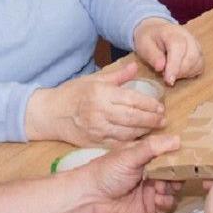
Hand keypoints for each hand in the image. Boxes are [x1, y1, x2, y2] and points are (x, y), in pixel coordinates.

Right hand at [25, 61, 164, 146]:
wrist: (50, 113)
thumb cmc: (71, 93)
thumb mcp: (93, 80)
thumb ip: (117, 76)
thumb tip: (134, 67)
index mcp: (101, 94)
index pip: (131, 99)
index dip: (149, 104)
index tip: (160, 106)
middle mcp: (100, 112)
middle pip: (132, 117)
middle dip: (151, 119)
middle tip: (162, 119)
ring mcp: (97, 129)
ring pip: (127, 133)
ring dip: (144, 132)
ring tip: (155, 129)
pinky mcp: (94, 142)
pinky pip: (117, 145)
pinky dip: (131, 144)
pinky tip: (141, 143)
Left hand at [76, 133, 181, 212]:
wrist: (88, 199)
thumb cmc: (105, 173)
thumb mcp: (129, 156)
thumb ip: (153, 148)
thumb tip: (177, 139)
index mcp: (146, 157)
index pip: (169, 153)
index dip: (180, 155)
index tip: (191, 156)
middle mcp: (151, 173)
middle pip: (175, 172)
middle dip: (179, 173)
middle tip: (178, 174)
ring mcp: (151, 191)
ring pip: (173, 189)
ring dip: (173, 188)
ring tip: (163, 187)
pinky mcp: (149, 208)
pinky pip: (167, 205)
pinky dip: (167, 202)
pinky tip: (158, 199)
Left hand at [132, 17, 203, 85]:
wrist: (156, 31)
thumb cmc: (149, 39)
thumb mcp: (143, 44)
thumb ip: (152, 55)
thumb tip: (161, 68)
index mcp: (172, 33)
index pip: (178, 48)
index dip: (174, 66)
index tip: (169, 81)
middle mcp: (188, 37)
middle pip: (191, 57)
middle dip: (178, 72)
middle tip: (164, 75)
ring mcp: (196, 44)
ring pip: (197, 63)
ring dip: (184, 73)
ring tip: (170, 71)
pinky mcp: (199, 53)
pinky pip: (200, 66)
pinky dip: (190, 72)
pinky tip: (179, 71)